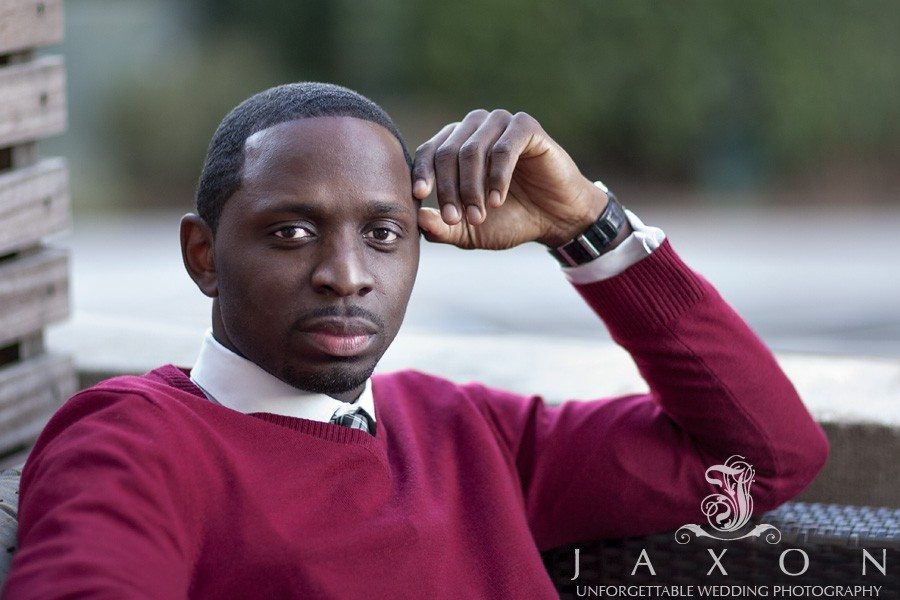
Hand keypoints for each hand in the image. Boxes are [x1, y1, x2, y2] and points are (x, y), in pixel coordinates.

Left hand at [413, 109, 609, 249]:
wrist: (556, 218)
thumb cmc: (510, 220)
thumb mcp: (470, 231)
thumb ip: (443, 227)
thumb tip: (418, 220)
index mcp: (456, 143)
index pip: (429, 152)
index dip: (422, 173)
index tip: (419, 196)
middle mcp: (475, 127)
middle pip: (447, 152)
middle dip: (449, 190)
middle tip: (457, 219)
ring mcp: (500, 123)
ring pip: (472, 150)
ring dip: (472, 187)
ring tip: (479, 215)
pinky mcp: (526, 127)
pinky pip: (503, 148)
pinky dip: (497, 176)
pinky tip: (498, 199)